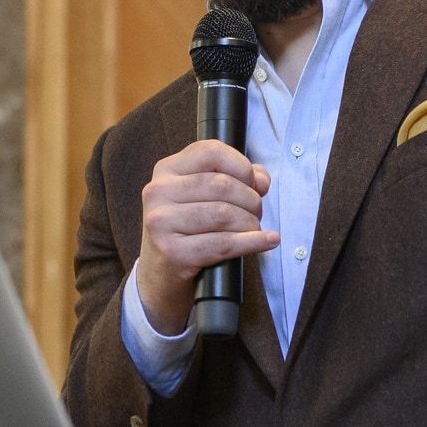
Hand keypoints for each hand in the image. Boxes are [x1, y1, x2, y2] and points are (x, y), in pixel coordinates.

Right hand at [138, 140, 276, 335]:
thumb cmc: (188, 230)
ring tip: (254, 229)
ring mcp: (161, 222)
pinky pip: (223, 243)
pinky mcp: (172, 252)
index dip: (242, 166)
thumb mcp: (202, 196)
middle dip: (251, 200)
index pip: (211, 151)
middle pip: (222, 185)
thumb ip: (235, 178)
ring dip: (251, 223)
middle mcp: (158, 192)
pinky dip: (253, 242)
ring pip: (225, 214)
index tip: (255, 183)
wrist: (160, 275)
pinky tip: (268, 241)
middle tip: (256, 213)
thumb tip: (261, 180)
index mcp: (165, 170)